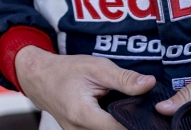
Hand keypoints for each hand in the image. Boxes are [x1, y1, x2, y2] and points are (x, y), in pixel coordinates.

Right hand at [15, 46, 154, 129]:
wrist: (40, 77)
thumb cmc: (66, 70)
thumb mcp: (96, 67)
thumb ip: (124, 78)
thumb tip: (150, 84)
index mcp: (83, 114)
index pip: (119, 128)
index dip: (137, 122)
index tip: (150, 111)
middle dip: (130, 124)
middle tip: (139, 109)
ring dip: (119, 125)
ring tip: (125, 110)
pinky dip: (110, 125)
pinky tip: (116, 115)